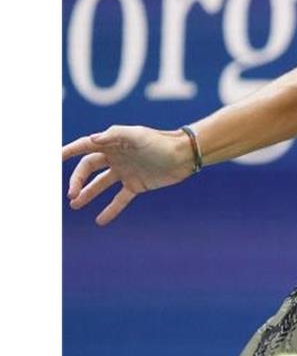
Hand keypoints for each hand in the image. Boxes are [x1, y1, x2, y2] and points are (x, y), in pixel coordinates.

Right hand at [62, 125, 197, 224]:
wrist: (184, 155)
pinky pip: (120, 199)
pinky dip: (110, 210)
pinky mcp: (137, 185)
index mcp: (113, 143)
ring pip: (100, 185)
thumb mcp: (137, 135)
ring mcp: (125, 172)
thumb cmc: (161, 141)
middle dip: (78, 180)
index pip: (85, 147)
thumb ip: (115, 135)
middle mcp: (116, 157)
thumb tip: (93, 139)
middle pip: (89, 169)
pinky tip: (99, 220)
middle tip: (71, 194)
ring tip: (75, 205)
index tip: (52, 159)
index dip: (68, 152)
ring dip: (88, 194)